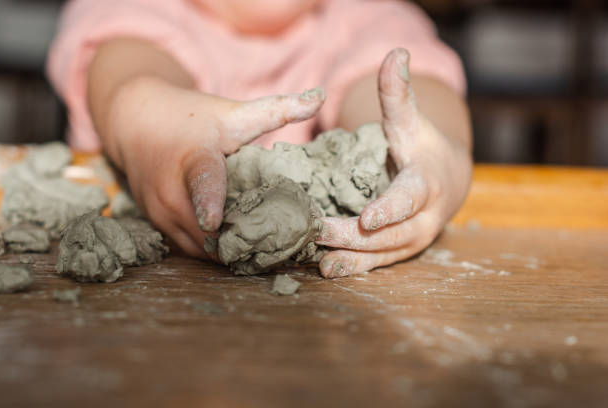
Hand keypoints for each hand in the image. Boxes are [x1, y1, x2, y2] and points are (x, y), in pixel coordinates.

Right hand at [106, 76, 323, 256]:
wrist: (136, 122)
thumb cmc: (192, 117)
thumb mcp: (233, 112)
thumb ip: (277, 109)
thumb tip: (320, 95)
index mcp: (193, 160)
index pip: (201, 183)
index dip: (208, 203)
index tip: (214, 221)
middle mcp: (169, 192)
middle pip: (206, 230)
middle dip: (242, 241)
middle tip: (282, 249)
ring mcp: (160, 212)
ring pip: (199, 247)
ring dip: (228, 251)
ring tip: (266, 252)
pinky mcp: (158, 225)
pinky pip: (191, 248)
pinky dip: (214, 250)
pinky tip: (240, 249)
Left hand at [316, 48, 471, 277]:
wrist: (448, 181)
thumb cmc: (423, 148)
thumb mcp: (411, 122)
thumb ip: (398, 93)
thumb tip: (396, 52)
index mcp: (426, 184)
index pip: (409, 198)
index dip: (390, 208)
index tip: (367, 218)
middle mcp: (424, 219)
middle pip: (390, 234)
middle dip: (354, 236)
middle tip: (318, 232)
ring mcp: (412, 240)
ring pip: (382, 255)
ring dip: (351, 260)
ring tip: (321, 264)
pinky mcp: (400, 252)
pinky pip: (377, 264)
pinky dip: (354, 268)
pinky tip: (327, 271)